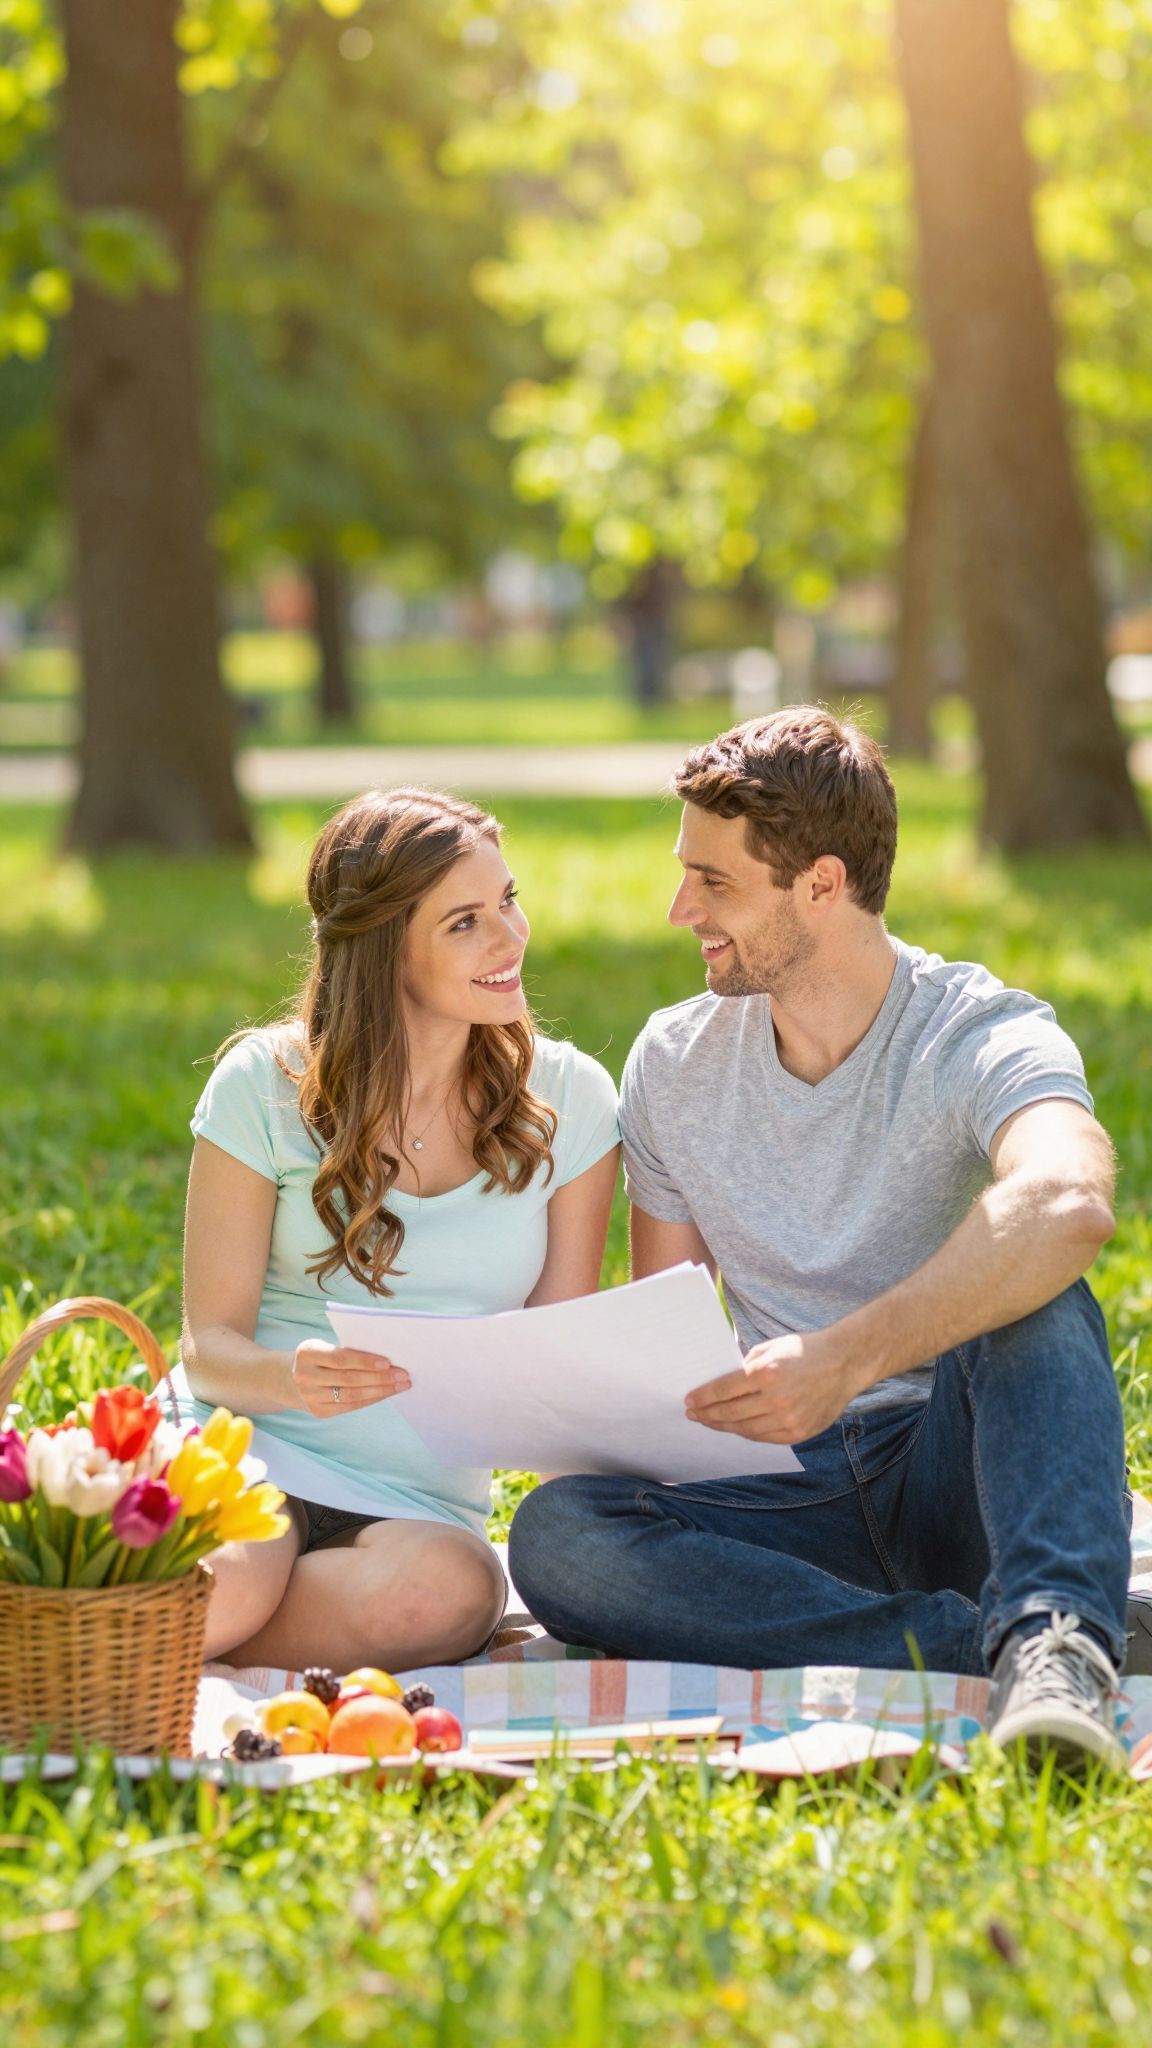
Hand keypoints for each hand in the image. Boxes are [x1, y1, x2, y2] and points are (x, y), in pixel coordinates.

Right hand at [291, 1340, 410, 1417]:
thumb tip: (385, 1359)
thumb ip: (347, 1351)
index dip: (365, 1361)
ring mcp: (310, 1397)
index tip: (388, 1362)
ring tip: (400, 1385)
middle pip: (349, 1378)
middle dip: (380, 1377)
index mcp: (306, 1353)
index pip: (340, 1358)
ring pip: (352, 1395)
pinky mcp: (318, 1412)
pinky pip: (350, 1406)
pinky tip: (385, 1394)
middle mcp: (304, 1376)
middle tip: (403, 1374)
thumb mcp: (324, 1346)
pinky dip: (371, 1399)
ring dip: (380, 1390)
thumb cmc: (319, 1357)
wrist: (292, 1379)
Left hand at [685, 1327, 856, 1444]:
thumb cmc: (806, 1350)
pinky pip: (766, 1438)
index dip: (703, 1397)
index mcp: (767, 1373)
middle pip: (731, 1413)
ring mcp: (789, 1418)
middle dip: (707, 1414)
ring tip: (711, 1422)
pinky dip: (748, 1433)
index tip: (689, 1401)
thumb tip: (722, 1384)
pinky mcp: (799, 1432)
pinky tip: (737, 1428)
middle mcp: (777, 1399)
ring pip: (746, 1429)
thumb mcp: (771, 1348)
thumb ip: (747, 1366)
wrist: (846, 1363)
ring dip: (724, 1427)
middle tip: (693, 1415)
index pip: (724, 1390)